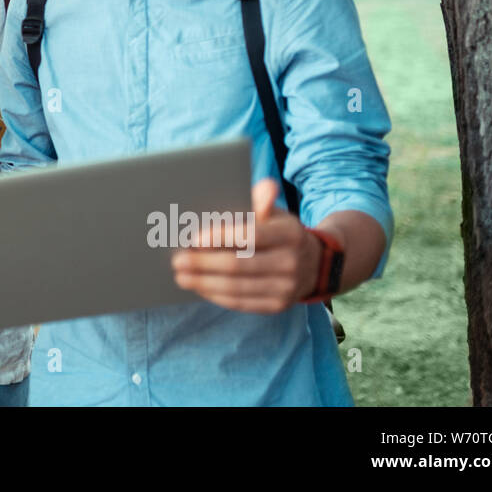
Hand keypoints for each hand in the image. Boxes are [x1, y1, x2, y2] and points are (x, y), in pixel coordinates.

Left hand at [170, 178, 323, 313]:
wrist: (314, 265)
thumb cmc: (281, 233)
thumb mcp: (276, 214)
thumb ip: (264, 201)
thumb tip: (265, 185)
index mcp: (290, 234)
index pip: (251, 235)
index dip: (220, 237)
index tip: (193, 239)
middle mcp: (291, 262)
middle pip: (239, 265)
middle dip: (204, 264)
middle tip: (177, 260)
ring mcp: (287, 288)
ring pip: (237, 288)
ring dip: (205, 283)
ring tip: (181, 276)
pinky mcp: (278, 306)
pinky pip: (242, 303)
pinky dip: (217, 295)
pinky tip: (200, 287)